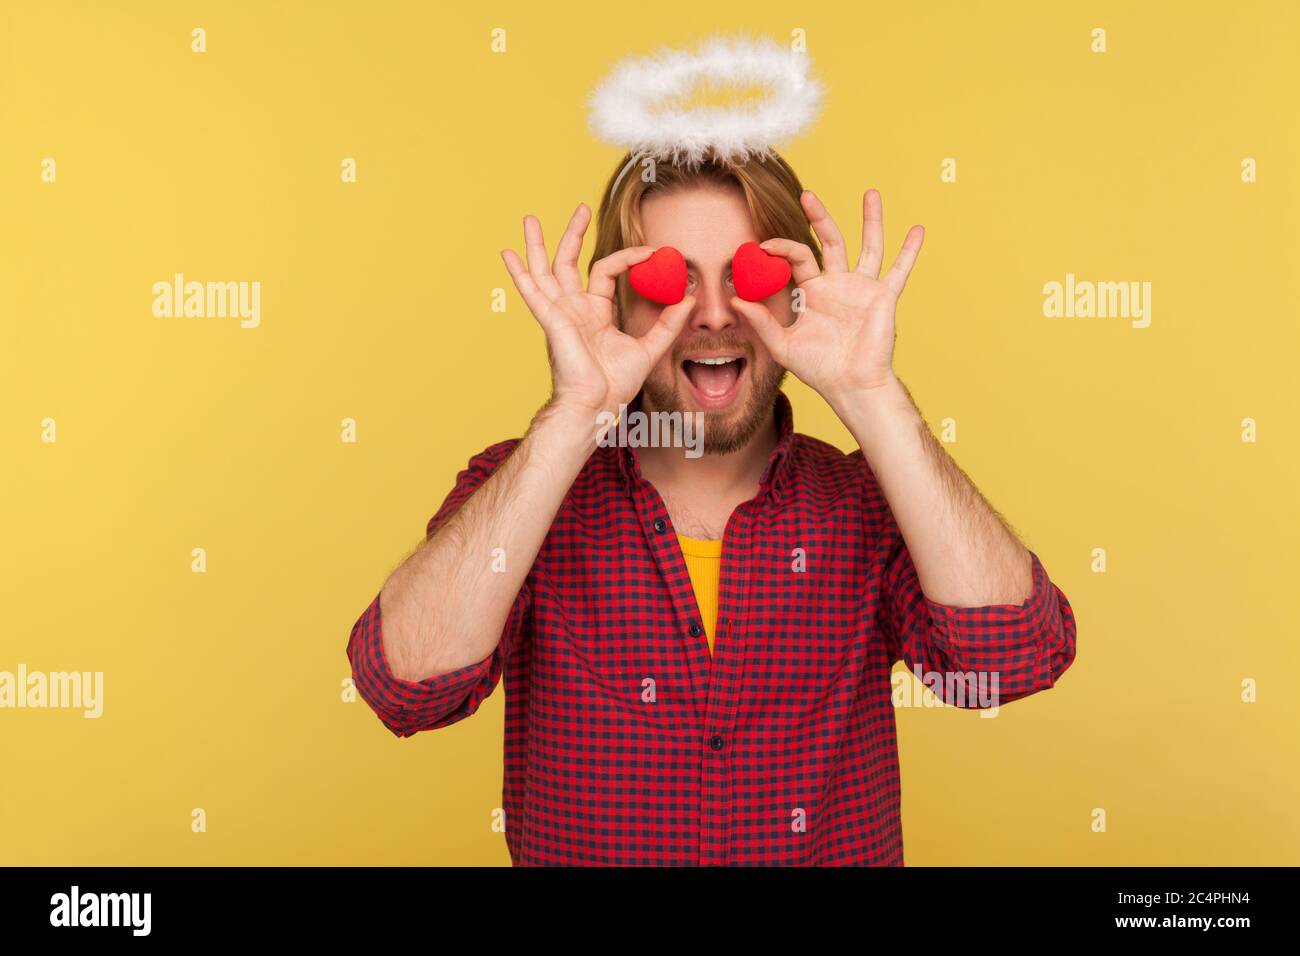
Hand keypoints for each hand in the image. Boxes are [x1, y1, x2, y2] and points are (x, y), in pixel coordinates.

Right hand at [501, 204, 694, 416]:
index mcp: (594, 312)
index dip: (629, 257)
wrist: (596, 407)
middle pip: (569, 262)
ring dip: (537, 244)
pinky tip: (507, 253)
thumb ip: (668, 323)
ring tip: (530, 218)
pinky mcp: (552, 320)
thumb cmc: (615, 385)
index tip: (653, 250)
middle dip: (573, 234)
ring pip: (546, 270)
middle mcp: (574, 308)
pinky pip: (533, 292)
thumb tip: (689, 298)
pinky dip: (519, 273)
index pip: (606, 271)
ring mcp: (560, 313)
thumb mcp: (649, 348)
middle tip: (580, 207)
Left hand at [731, 189, 923, 402]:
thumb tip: (733, 300)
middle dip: (819, 217)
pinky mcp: (883, 297)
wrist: (849, 385)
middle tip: (807, 194)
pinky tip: (918, 230)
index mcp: (813, 292)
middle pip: (830, 241)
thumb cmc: (818, 368)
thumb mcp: (782, 344)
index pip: (798, 257)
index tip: (762, 246)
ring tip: (870, 192)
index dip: (780, 249)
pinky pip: (899, 271)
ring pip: (868, 246)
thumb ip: (760, 321)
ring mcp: (862, 288)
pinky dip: (910, 252)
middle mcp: (838, 284)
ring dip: (870, 219)